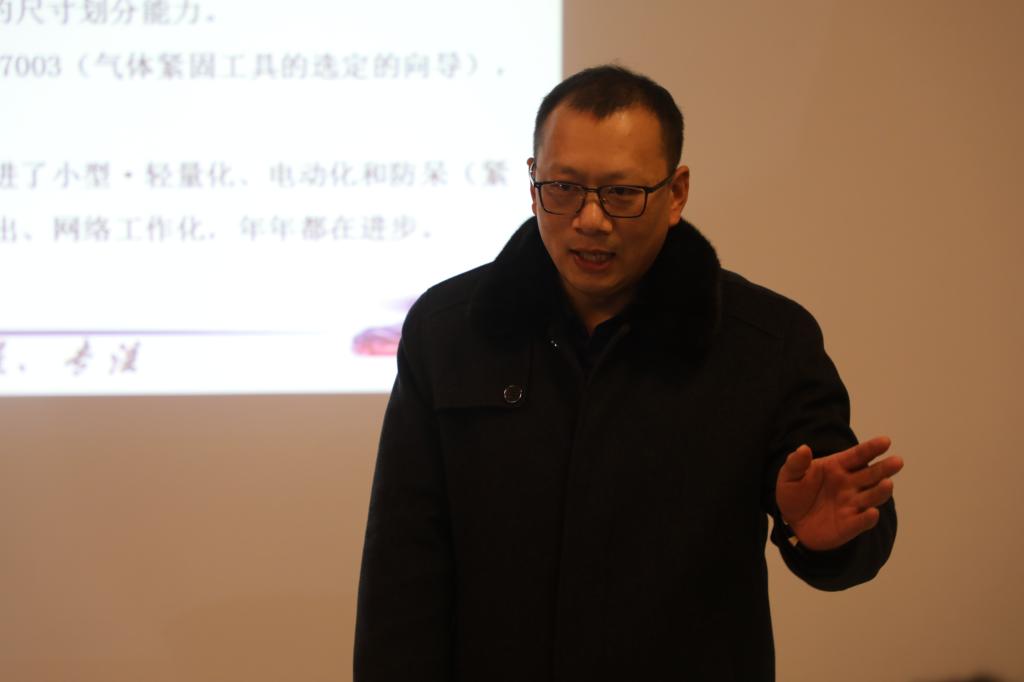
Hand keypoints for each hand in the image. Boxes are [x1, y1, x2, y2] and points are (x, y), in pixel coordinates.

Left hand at [776, 436, 903, 550]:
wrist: (790, 522)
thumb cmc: (794, 493)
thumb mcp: (789, 475)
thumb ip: (796, 463)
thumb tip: (803, 448)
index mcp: (838, 466)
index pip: (858, 455)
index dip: (872, 448)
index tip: (885, 441)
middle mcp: (850, 484)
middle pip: (872, 474)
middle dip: (884, 468)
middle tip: (897, 461)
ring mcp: (852, 504)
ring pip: (871, 497)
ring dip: (880, 491)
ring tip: (887, 484)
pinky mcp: (850, 525)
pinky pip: (861, 521)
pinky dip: (867, 518)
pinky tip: (872, 513)